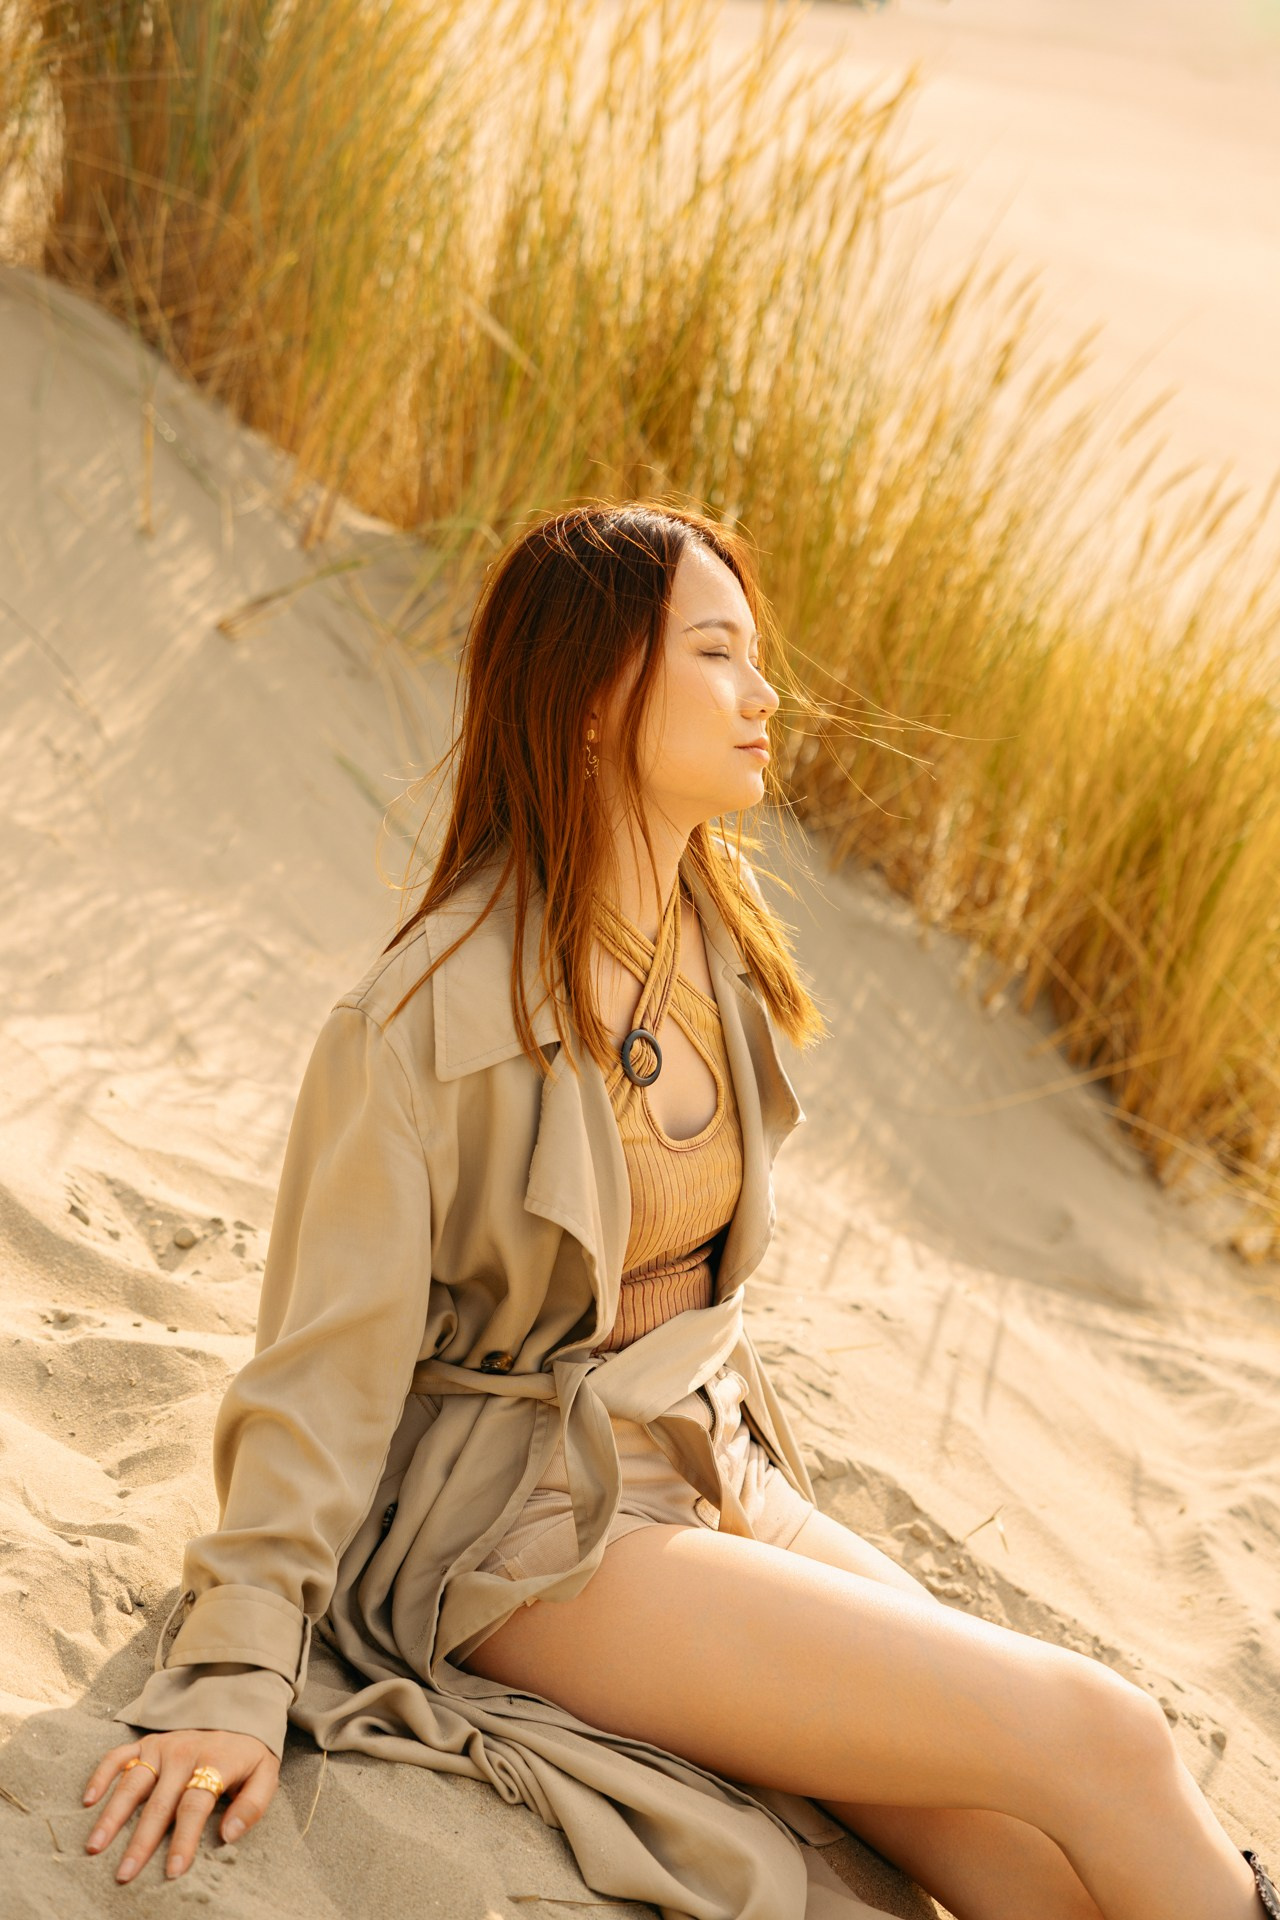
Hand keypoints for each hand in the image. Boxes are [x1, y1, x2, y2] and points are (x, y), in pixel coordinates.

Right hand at [82, 1730, 278, 1882]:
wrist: (238, 1712)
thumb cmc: (248, 1755)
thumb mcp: (265, 1776)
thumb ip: (252, 1806)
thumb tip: (228, 1835)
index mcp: (214, 1763)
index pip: (195, 1806)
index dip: (184, 1839)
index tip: (174, 1870)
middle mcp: (184, 1754)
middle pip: (159, 1802)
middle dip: (141, 1841)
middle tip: (124, 1873)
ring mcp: (162, 1746)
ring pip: (132, 1783)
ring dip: (112, 1815)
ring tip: (95, 1845)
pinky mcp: (147, 1742)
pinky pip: (118, 1756)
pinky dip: (102, 1775)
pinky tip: (88, 1800)